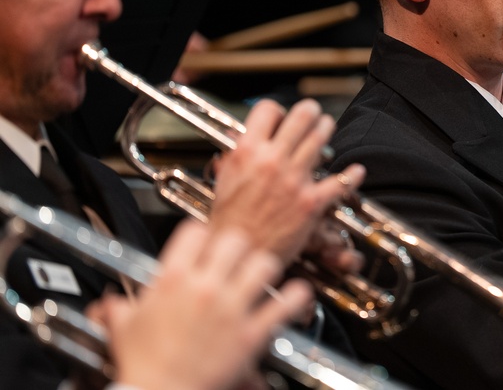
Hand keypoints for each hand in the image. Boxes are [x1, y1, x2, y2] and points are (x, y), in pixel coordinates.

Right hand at [100, 220, 312, 389]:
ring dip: (265, 267)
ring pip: (264, 263)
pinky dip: (295, 296)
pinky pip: (285, 303)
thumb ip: (119, 309)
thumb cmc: (142, 366)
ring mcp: (232, 307)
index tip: (206, 242)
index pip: (195, 232)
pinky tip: (296, 293)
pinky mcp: (252, 331)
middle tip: (236, 258)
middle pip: (235, 240)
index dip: (201, 235)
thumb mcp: (123, 329)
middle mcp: (205, 287)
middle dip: (237, 247)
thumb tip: (111, 304)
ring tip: (263, 273)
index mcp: (172, 280)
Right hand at [210, 97, 353, 263]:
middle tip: (312, 114)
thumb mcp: (223, 180)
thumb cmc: (229, 221)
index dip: (276, 110)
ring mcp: (294, 180)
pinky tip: (356, 171)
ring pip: (320, 138)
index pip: (267, 110)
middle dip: (309, 111)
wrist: (238, 254)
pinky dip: (351, 175)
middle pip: (301, 116)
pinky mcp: (311, 202)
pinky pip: (340, 182)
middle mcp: (272, 161)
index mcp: (247, 153)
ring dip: (326, 129)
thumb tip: (238, 137)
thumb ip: (234, 156)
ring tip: (327, 127)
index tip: (281, 117)